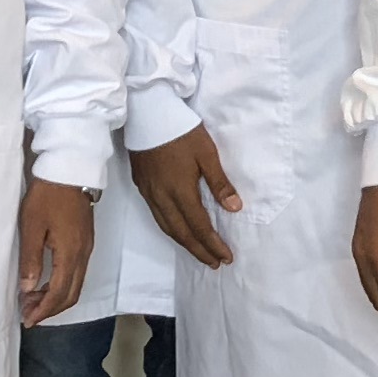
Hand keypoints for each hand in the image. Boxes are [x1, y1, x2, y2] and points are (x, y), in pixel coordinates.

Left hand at [18, 178, 97, 324]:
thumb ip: (31, 260)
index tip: (28, 319)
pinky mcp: (86, 241)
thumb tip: (28, 289)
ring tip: (33, 300)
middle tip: (28, 313)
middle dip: (51, 309)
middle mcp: (83, 255)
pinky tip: (47, 282)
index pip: (60, 293)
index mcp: (71, 253)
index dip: (44, 310)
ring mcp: (87, 248)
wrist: (70, 168)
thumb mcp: (32, 226)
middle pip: (72, 294)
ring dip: (56, 298)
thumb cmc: (47, 195)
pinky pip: (78, 273)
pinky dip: (63, 285)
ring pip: (76, 285)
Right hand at [131, 124, 243, 268]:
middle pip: (182, 233)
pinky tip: (178, 230)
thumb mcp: (207, 153)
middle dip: (199, 251)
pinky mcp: (142, 186)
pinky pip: (157, 217)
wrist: (147, 113)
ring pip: (167, 228)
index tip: (226, 257)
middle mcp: (163, 198)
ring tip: (199, 252)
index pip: (199, 227)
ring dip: (184, 243)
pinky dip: (171, 230)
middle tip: (214, 263)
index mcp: (181, 191)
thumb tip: (235, 208)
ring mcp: (150, 193)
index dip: (213, 244)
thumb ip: (220, 183)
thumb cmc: (181, 131)